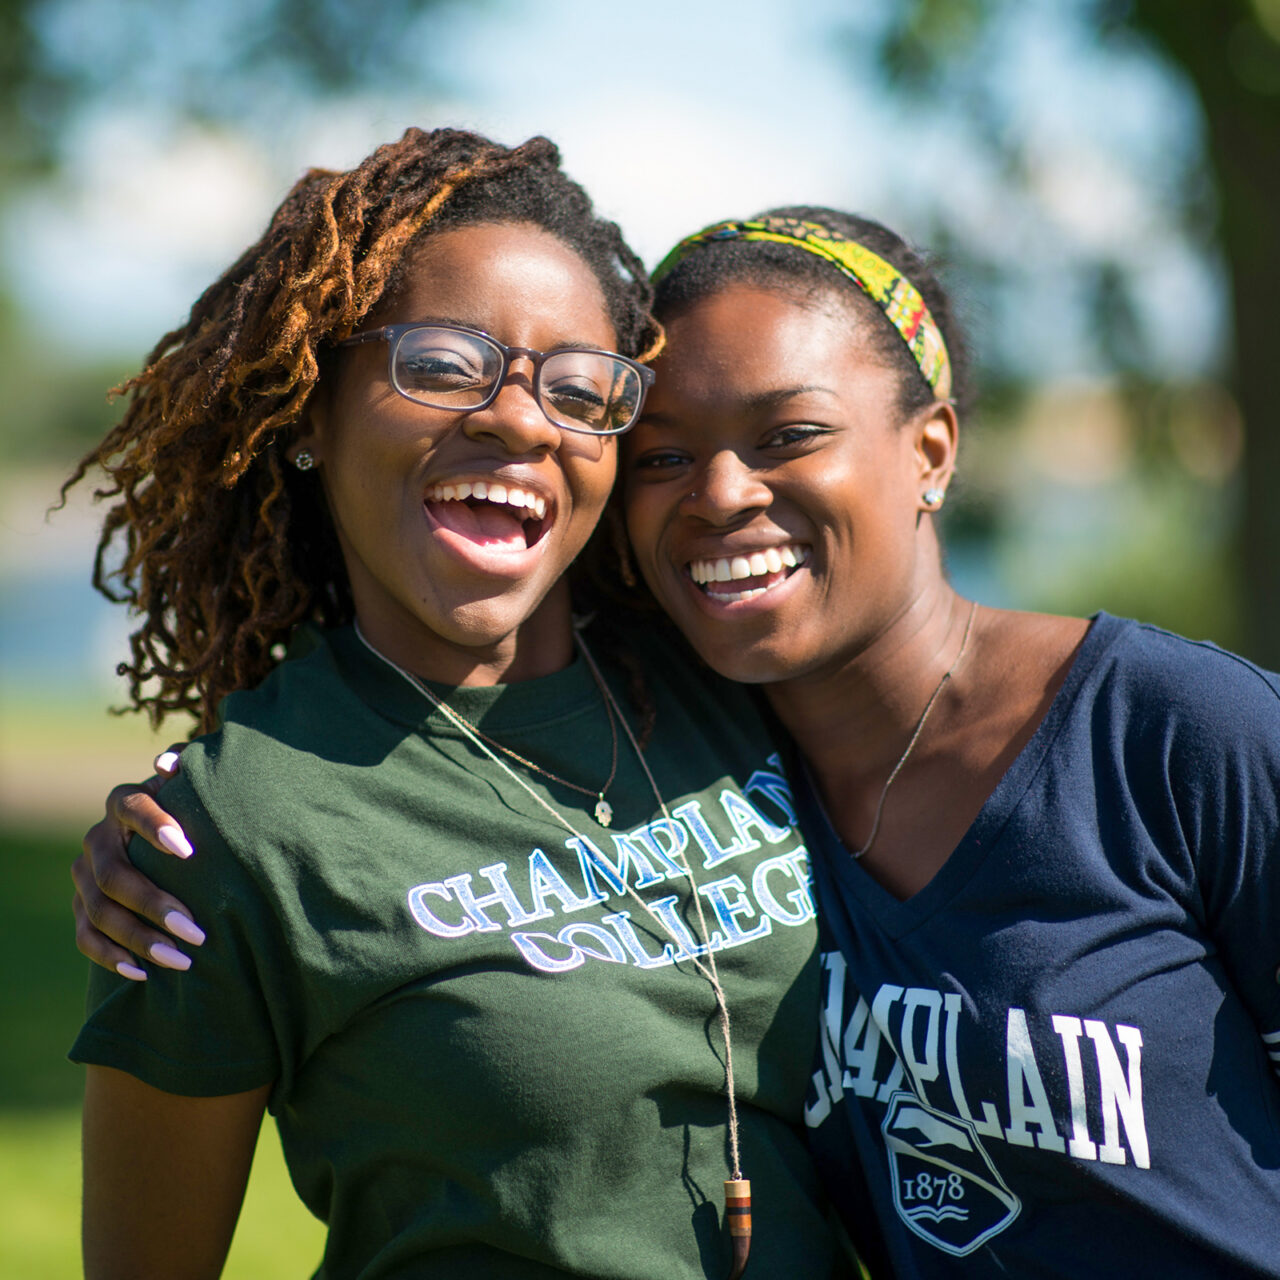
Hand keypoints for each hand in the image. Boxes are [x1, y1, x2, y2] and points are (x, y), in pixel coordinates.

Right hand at [72, 748, 205, 980]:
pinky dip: (111, 957)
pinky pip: (85, 937)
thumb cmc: (192, 808)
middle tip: (196, 930)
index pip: (132, 807)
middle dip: (154, 905)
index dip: (155, 826)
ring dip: (139, 939)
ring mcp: (84, 875)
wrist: (171, 840)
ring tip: (181, 959)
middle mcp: (98, 839)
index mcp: (124, 803)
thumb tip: (167, 764)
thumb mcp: (193, 784)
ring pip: (99, 912)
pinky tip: (143, 973)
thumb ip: (188, 766)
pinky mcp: (81, 906)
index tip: (188, 849)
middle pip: (115, 876)